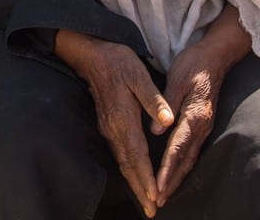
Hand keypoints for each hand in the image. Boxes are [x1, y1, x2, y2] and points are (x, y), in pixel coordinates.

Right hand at [54, 31, 172, 217]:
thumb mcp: (138, 75)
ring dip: (134, 182)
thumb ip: (154, 99)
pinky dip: (128, 168)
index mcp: (123, 118)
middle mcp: (113, 128)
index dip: (147, 177)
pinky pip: (118, 153)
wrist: (91, 54)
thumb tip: (167, 121)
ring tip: (146, 200)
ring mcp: (108, 127)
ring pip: (122, 161)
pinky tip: (134, 174)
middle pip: (128, 165)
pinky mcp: (107, 124)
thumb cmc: (118, 62)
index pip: (137, 154)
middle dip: (140, 189)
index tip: (155, 196)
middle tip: (152, 210)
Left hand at [152, 44, 223, 205]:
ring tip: (165, 194)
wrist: (215, 56)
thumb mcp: (177, 79)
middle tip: (159, 200)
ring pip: (190, 158)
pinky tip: (176, 174)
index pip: (178, 148)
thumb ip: (166, 105)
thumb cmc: (193, 64)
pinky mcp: (202, 124)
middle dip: (172, 182)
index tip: (157, 185)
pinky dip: (183, 166)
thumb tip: (154, 131)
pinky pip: (192, 151)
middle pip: (186, 160)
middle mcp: (202, 125)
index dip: (167, 169)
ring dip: (177, 177)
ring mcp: (204, 126)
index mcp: (194, 115)